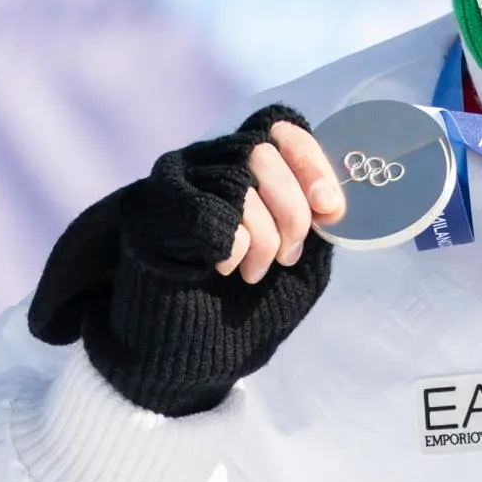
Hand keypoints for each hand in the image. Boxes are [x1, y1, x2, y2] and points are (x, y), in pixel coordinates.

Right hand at [28, 105, 342, 416]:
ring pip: (238, 178)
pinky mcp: (149, 213)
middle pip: (263, 150)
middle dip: (293, 209)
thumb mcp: (302, 258)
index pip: (281, 125)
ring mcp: (174, 185)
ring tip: (255, 271)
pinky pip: (205, 209)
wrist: (191, 355)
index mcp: (247, 170)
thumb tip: (331, 192)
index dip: (312, 159)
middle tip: (290, 255)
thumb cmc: (248, 307)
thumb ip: (314, 216)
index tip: (332, 208)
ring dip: (264, 235)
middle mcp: (206, 165)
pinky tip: (223, 268)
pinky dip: (231, 243)